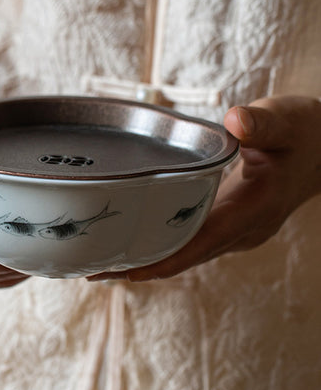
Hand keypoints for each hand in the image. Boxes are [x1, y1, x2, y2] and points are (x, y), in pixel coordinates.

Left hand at [87, 95, 320, 282]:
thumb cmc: (305, 133)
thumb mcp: (287, 120)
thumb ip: (261, 122)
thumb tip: (235, 120)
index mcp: (253, 210)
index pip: (202, 243)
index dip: (162, 260)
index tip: (123, 270)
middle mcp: (243, 230)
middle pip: (186, 257)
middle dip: (141, 266)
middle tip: (90, 267)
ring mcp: (237, 230)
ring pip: (187, 253)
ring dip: (148, 258)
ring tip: (100, 259)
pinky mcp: (230, 223)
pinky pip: (192, 241)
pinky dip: (163, 243)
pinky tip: (134, 238)